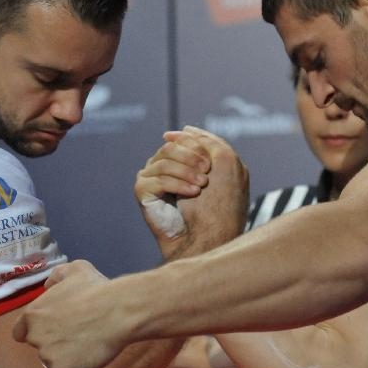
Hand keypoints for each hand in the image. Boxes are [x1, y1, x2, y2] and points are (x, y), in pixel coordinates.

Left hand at [12, 260, 128, 367]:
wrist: (118, 311)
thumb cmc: (97, 289)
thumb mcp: (75, 269)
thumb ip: (56, 276)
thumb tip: (48, 286)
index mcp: (32, 314)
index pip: (21, 332)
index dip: (37, 331)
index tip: (54, 330)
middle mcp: (35, 337)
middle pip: (38, 347)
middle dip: (53, 343)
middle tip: (76, 336)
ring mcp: (47, 357)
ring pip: (50, 363)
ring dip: (63, 358)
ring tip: (85, 347)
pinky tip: (84, 363)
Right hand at [135, 127, 211, 243]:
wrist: (207, 238)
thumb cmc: (218, 206)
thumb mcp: (225, 166)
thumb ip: (211, 143)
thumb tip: (184, 129)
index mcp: (181, 159)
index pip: (183, 138)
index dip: (198, 147)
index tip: (211, 165)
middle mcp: (163, 166)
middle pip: (172, 145)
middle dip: (192, 158)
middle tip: (207, 175)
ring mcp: (151, 178)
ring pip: (164, 159)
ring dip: (187, 172)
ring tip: (201, 186)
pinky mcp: (142, 192)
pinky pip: (158, 178)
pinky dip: (178, 185)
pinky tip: (192, 193)